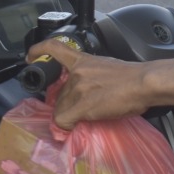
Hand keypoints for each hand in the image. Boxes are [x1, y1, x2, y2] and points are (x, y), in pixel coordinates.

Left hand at [30, 36, 150, 128]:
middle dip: (67, 103)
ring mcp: (77, 88)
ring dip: (71, 115)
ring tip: (90, 116)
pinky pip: (62, 120)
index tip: (30, 57)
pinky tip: (75, 126)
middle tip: (83, 109)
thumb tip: (91, 92)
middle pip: (59, 92)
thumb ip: (93, 75)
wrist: (144, 83)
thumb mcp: (108, 67)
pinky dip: (66, 126)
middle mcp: (76, 72)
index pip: (54, 47)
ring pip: (61, 108)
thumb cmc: (134, 76)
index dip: (38, 50)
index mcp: (84, 59)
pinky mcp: (81, 105)